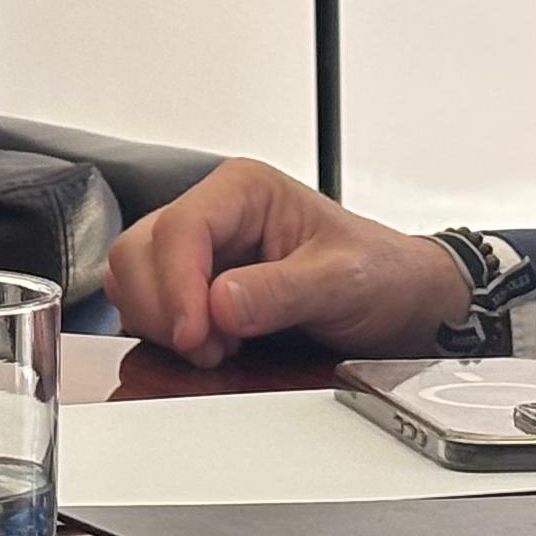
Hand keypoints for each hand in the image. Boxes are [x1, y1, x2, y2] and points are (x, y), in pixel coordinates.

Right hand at [104, 160, 467, 368]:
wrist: (401, 301)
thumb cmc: (381, 274)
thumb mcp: (344, 282)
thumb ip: (283, 291)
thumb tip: (220, 303)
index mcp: (246, 189)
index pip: (180, 227)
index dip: (176, 284)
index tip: (195, 333)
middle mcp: (216, 212)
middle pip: (140, 250)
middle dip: (163, 306)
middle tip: (209, 347)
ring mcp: (202, 249)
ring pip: (134, 277)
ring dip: (162, 321)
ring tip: (217, 346)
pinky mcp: (196, 284)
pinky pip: (150, 304)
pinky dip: (167, 332)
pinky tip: (213, 346)